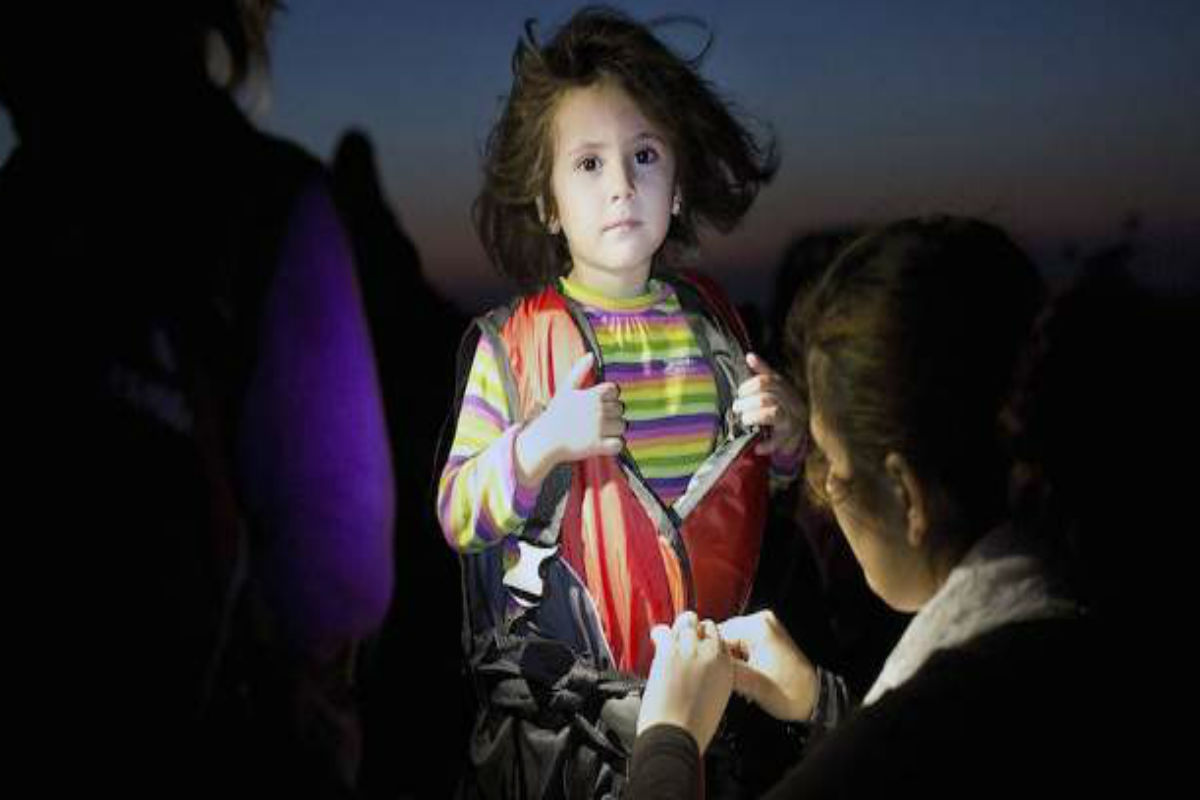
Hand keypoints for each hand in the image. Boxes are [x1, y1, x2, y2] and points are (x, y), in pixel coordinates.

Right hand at [515, 352, 624, 482]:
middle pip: (620, 409)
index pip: (614, 390)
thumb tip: (591, 354)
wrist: (545, 439)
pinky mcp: (598, 446)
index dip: (609, 397)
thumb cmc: (556, 413)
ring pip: (622, 426)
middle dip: (612, 414)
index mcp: (592, 395)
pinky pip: (619, 444)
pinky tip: (604, 443)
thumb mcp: (566, 389)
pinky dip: (614, 445)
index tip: (598, 404)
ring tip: (600, 431)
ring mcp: (599, 429)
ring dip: (614, 429)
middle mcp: (598, 411)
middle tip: (597, 420)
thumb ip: (580, 370)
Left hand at [637, 611, 732, 754]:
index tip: (696, 643)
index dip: (705, 639)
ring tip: (669, 638)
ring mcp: (690, 650)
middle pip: (702, 625)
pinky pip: (664, 631)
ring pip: (685, 622)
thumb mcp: (717, 697)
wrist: (675, 735)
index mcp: (726, 667)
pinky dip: (659, 633)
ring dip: (677, 630)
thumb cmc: (694, 726)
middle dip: (692, 630)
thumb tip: (701, 666)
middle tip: (681, 641)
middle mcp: (711, 654)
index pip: (718, 637)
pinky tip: (656, 638)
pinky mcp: (669, 652)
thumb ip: (713, 675)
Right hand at [718, 610, 817, 721]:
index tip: (713, 675)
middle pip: (723, 637)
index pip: (717, 636)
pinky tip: (745, 675)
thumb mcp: (753, 685)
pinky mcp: (767, 636)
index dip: (711, 657)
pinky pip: (741, 644)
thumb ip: (726, 671)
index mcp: (757, 626)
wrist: (814, 698)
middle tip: (727, 680)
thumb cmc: (789, 693)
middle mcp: (761, 620)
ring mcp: (765, 626)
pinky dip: (739, 659)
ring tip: (739, 680)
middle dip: (722, 659)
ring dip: (730, 661)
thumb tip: (701, 667)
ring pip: (731, 642)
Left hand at [733, 353, 806, 456]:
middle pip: (768, 397)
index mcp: (787, 389)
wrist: (801, 436)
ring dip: (754, 417)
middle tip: (737, 407)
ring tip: (744, 420)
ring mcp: (794, 421)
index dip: (750, 385)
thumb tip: (750, 356)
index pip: (769, 380)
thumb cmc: (783, 409)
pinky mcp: (791, 439)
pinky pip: (778, 439)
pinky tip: (757, 446)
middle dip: (748, 402)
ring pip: (773, 414)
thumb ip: (763, 373)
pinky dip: (766, 443)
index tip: (740, 392)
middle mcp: (793, 403)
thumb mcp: (775, 390)